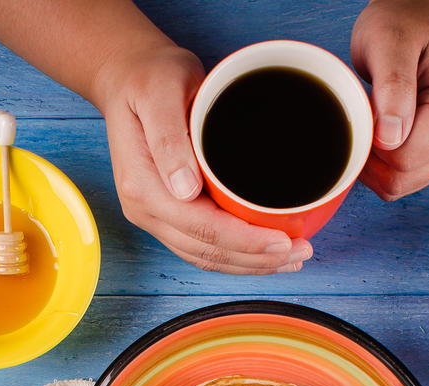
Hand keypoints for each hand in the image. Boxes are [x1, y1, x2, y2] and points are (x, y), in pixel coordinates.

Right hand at [96, 44, 313, 273]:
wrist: (128, 78)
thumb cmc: (150, 78)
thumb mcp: (160, 92)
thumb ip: (169, 138)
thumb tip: (186, 190)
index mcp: (144, 186)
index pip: (203, 229)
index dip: (246, 242)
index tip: (284, 242)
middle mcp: (146, 210)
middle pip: (208, 251)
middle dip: (257, 259)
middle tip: (300, 253)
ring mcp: (155, 217)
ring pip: (207, 257)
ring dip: (250, 264)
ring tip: (291, 259)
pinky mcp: (167, 217)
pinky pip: (203, 248)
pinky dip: (236, 256)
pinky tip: (263, 254)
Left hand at [350, 0, 428, 199]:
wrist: (423, 15)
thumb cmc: (404, 21)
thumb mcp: (389, 40)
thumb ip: (392, 86)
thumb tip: (392, 138)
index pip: (404, 158)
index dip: (372, 144)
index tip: (365, 111)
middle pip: (404, 178)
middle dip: (374, 158)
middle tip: (366, 115)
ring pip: (404, 185)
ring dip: (377, 165)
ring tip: (374, 122)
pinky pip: (406, 181)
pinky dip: (385, 167)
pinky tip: (380, 136)